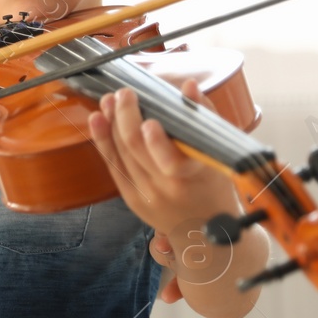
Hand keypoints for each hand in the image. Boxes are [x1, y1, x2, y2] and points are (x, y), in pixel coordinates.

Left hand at [86, 81, 243, 278]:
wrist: (202, 232)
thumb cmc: (214, 186)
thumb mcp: (219, 154)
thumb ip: (204, 117)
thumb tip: (188, 85)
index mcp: (192, 177)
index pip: (170, 162)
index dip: (156, 142)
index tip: (150, 120)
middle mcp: (165, 188)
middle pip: (136, 149)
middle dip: (126, 116)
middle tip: (126, 93)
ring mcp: (144, 194)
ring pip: (121, 153)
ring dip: (111, 123)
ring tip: (110, 99)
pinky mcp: (130, 197)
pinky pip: (113, 165)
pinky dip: (103, 140)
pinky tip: (98, 119)